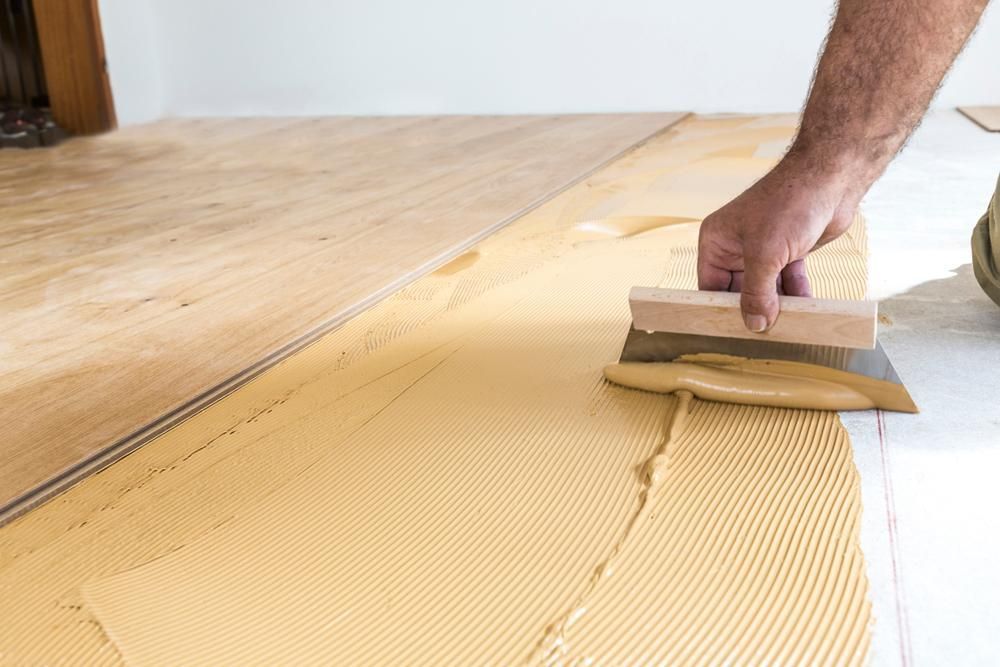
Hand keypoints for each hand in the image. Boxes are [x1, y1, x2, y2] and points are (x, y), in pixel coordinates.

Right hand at [697, 158, 858, 332]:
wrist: (832, 179)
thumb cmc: (790, 202)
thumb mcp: (765, 253)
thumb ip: (756, 293)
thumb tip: (753, 324)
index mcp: (716, 240)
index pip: (710, 285)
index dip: (721, 308)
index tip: (732, 332)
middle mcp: (736, 246)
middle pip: (738, 291)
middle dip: (753, 309)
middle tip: (764, 332)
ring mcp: (763, 249)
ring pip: (765, 289)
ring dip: (777, 305)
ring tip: (789, 323)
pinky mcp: (788, 252)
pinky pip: (787, 282)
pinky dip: (796, 295)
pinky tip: (806, 307)